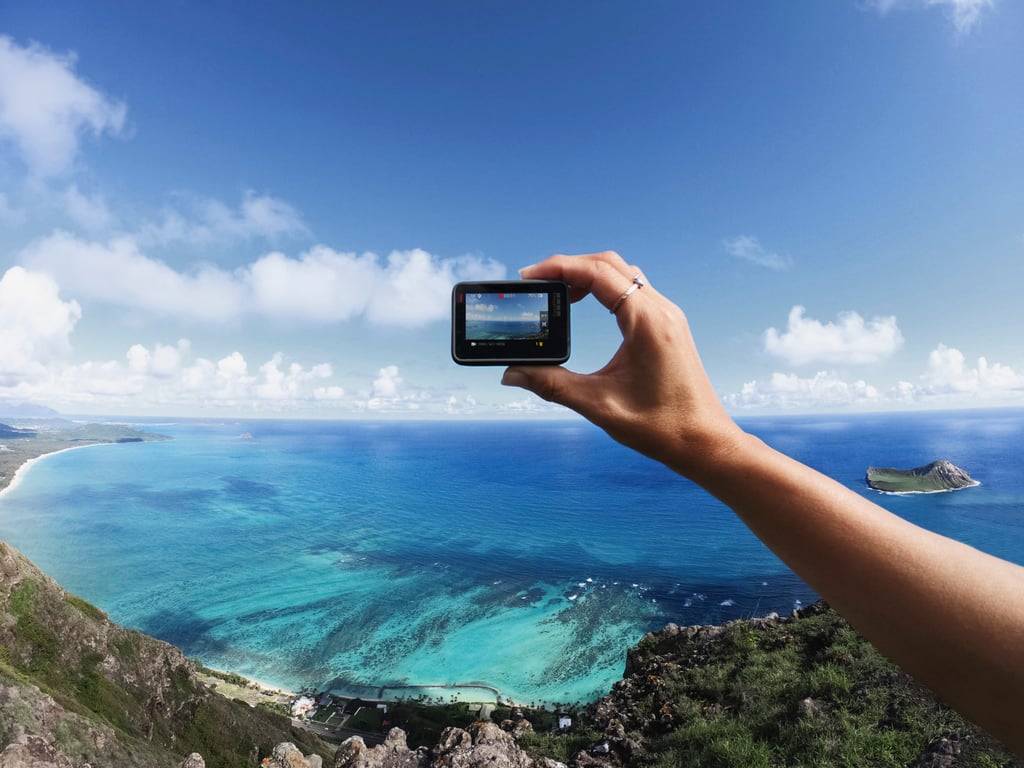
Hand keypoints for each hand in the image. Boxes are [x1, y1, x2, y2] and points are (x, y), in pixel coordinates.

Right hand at [501, 251, 743, 474]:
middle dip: (570, 266)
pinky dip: (606, 288)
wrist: (705, 442)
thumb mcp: (599, 405)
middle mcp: (661, 311)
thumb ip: (551, 385)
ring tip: (559, 293)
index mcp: (647, 323)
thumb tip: (511, 373)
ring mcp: (668, 317)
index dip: (559, 268)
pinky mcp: (668, 327)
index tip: (529, 276)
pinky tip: (587, 305)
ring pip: (623, 274)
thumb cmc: (661, 427)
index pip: (597, 273)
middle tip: (539, 283)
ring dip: (589, 275)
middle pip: (609, 264)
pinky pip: (634, 290)